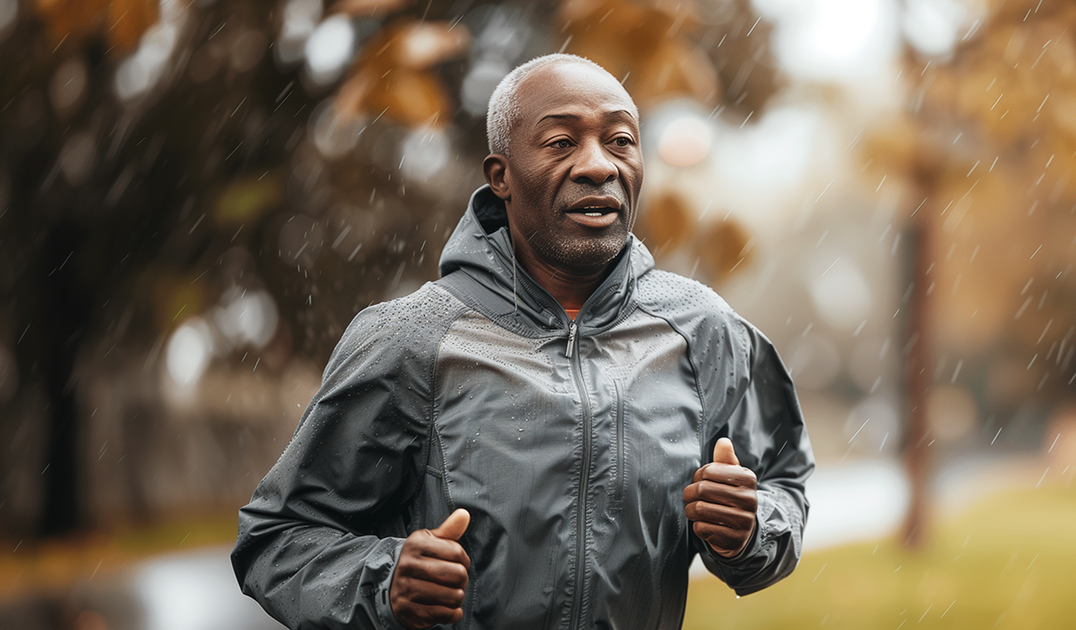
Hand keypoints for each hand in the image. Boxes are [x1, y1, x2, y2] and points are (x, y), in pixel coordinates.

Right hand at [390, 509, 470, 628]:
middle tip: (456, 581)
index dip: (464, 560)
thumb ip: (449, 530)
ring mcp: (405, 588)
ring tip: (450, 594)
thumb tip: (464, 514)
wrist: (394, 588)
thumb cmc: (421, 562)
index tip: (458, 563)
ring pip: (452, 596)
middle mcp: (407, 565)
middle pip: (457, 574)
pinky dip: (452, 613)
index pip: (456, 552)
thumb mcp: (431, 543)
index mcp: (416, 544)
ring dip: (458, 598)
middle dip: (463, 580)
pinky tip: (446, 607)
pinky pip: (443, 614)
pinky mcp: (408, 610)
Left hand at [683, 438, 757, 557]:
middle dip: (689, 493)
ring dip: (690, 510)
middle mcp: (749, 499)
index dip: (698, 475)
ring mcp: (743, 521)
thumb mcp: (731, 476)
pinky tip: (705, 524)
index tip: (700, 481)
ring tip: (693, 510)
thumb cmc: (731, 496)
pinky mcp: (733, 539)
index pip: (708, 471)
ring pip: (699, 509)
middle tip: (690, 496)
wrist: (742, 530)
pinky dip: (697, 526)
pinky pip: (701, 528)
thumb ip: (725, 459)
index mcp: (748, 478)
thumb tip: (723, 442)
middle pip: (702, 489)